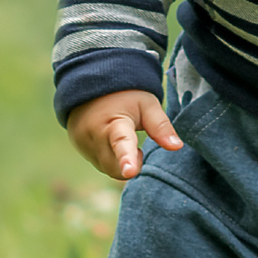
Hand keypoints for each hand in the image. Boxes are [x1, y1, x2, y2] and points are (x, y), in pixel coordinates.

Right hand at [66, 89, 182, 180]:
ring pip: (108, 168)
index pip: (122, 143)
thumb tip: (177, 147)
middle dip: (131, 164)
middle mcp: (94, 137)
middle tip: (139, 147)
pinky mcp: (81, 149)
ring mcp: (84, 145)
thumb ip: (160, 126)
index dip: (127, 159)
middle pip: (115, 168)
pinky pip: (100, 163)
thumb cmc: (124, 96)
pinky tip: (111, 142)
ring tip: (123, 138)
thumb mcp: (146, 105)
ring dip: (119, 162)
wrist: (90, 86)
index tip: (130, 172)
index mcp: (114, 123)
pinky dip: (110, 159)